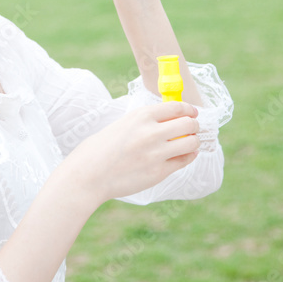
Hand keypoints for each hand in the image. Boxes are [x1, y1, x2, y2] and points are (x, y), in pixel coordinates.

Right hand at [68, 102, 199, 205]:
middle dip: (194, 125)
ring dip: (194, 141)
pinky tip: (185, 155)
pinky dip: (189, 156)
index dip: (189, 109)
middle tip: (192, 129)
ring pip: (191, 142)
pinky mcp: (159, 172)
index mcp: (141, 116)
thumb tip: (168, 121)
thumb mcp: (122, 124)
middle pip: (188, 123)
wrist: (89, 174)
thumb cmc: (100, 149)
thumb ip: (145, 122)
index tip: (192, 113)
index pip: (176, 107)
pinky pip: (184, 161)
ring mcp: (156, 153)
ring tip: (189, 143)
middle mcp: (151, 132)